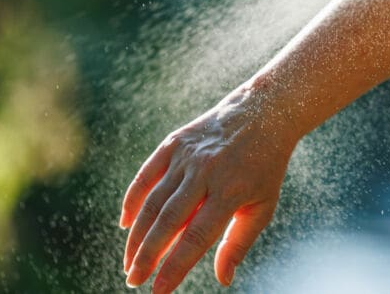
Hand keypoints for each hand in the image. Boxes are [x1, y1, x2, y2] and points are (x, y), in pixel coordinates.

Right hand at [119, 82, 296, 292]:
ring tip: (130, 262)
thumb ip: (239, 243)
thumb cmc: (264, 168)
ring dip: (137, 235)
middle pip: (168, 221)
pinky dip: (132, 200)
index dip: (175, 266)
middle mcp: (205, 172)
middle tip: (133, 280)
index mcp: (231, 191)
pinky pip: (146, 175)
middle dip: (147, 255)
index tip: (159, 291)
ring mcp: (187, 156)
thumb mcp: (263, 206)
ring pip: (153, 201)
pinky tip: (125, 225)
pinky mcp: (174, 143)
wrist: (261, 114)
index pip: (196, 237)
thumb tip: (223, 279)